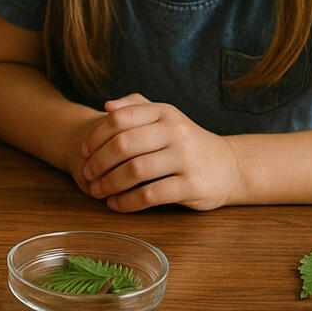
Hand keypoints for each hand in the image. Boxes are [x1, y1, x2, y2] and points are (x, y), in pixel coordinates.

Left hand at [80, 93, 242, 211]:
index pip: (120, 118)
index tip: (83, 152)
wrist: (228, 166)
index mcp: (164, 112)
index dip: (95, 136)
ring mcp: (186, 159)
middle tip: (87, 175)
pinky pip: (150, 195)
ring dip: (109, 184)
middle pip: (124, 144)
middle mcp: (176, 132)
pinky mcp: (192, 185)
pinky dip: (126, 202)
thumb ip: (136, 107)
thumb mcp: (164, 118)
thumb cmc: (184, 142)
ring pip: (135, 171)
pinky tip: (115, 204)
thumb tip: (107, 106)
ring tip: (97, 191)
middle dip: (98, 162)